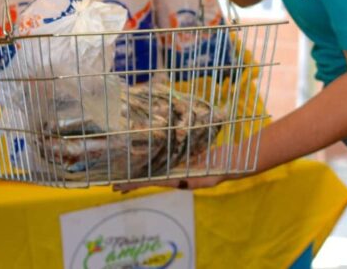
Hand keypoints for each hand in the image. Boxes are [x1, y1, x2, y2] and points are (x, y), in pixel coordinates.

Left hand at [112, 144, 244, 192]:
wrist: (233, 162)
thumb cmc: (222, 169)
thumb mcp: (210, 176)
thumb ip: (199, 179)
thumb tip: (184, 183)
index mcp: (179, 180)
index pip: (152, 182)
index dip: (135, 184)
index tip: (119, 186)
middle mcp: (175, 176)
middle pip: (149, 179)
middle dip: (132, 182)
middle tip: (113, 184)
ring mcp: (178, 168)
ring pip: (154, 171)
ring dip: (140, 173)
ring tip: (123, 176)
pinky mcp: (181, 160)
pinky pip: (163, 162)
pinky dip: (152, 162)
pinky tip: (143, 160)